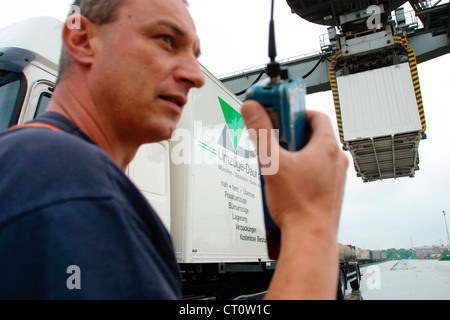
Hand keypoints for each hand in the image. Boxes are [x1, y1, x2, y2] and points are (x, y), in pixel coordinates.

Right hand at [241, 100, 347, 232]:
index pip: (315, 115)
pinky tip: (287, 182)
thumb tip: (253, 110)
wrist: (311, 238)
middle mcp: (335, 160)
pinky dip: (302, 169)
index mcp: (326, 147)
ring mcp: (335, 176)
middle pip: (312, 135)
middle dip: (290, 135)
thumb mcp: (272, 163)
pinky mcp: (330, 189)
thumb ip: (260, 132)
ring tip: (278, 165)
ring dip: (295, 153)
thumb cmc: (300, 206)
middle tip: (274, 141)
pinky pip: (315, 170)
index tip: (281, 111)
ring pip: (313, 154)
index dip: (295, 111)